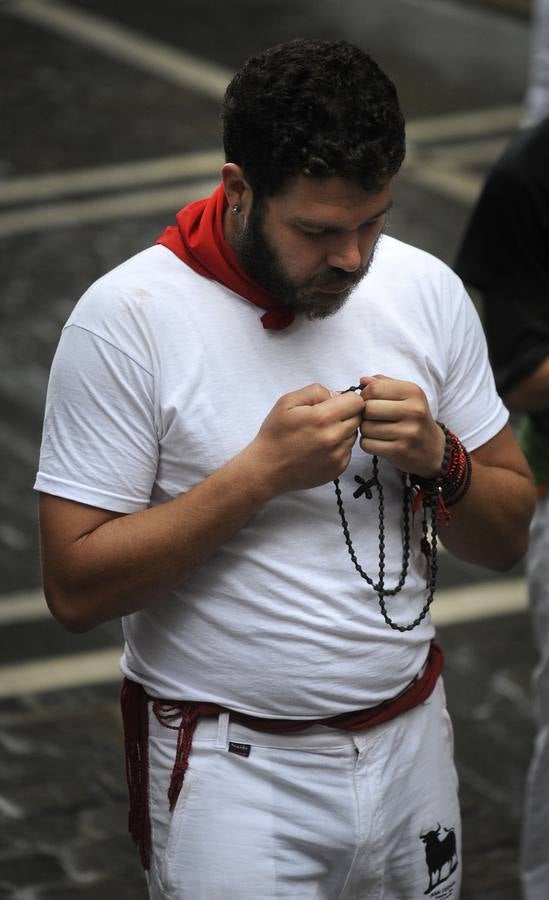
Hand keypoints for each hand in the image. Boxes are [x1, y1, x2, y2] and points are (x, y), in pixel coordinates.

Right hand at [247, 383, 364, 495]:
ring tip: (321, 434)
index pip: (357, 402)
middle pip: (358, 418)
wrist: (267, 469)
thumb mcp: (287, 402)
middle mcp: (334, 437)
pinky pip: (348, 451)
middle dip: (346, 414)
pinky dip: (339, 447)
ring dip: (343, 431)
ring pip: (353, 434)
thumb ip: (315, 391)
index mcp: (323, 418)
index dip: (347, 399)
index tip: (335, 403)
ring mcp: (337, 455)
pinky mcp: (338, 469)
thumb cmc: (275, 434)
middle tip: (326, 418)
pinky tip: (320, 448)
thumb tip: (336, 395)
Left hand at [359, 375, 444, 477]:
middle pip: (369, 408)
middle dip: (364, 413)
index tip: (369, 401)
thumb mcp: (406, 395)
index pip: (375, 388)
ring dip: (365, 430)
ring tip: (377, 430)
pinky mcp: (400, 450)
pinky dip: (368, 444)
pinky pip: (367, 444)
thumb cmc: (413, 417)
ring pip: (366, 428)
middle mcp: (414, 411)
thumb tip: (363, 380)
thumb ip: (384, 384)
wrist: (432, 448)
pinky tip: (379, 442)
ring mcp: (408, 432)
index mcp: (413, 392)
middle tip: (372, 418)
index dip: (365, 395)